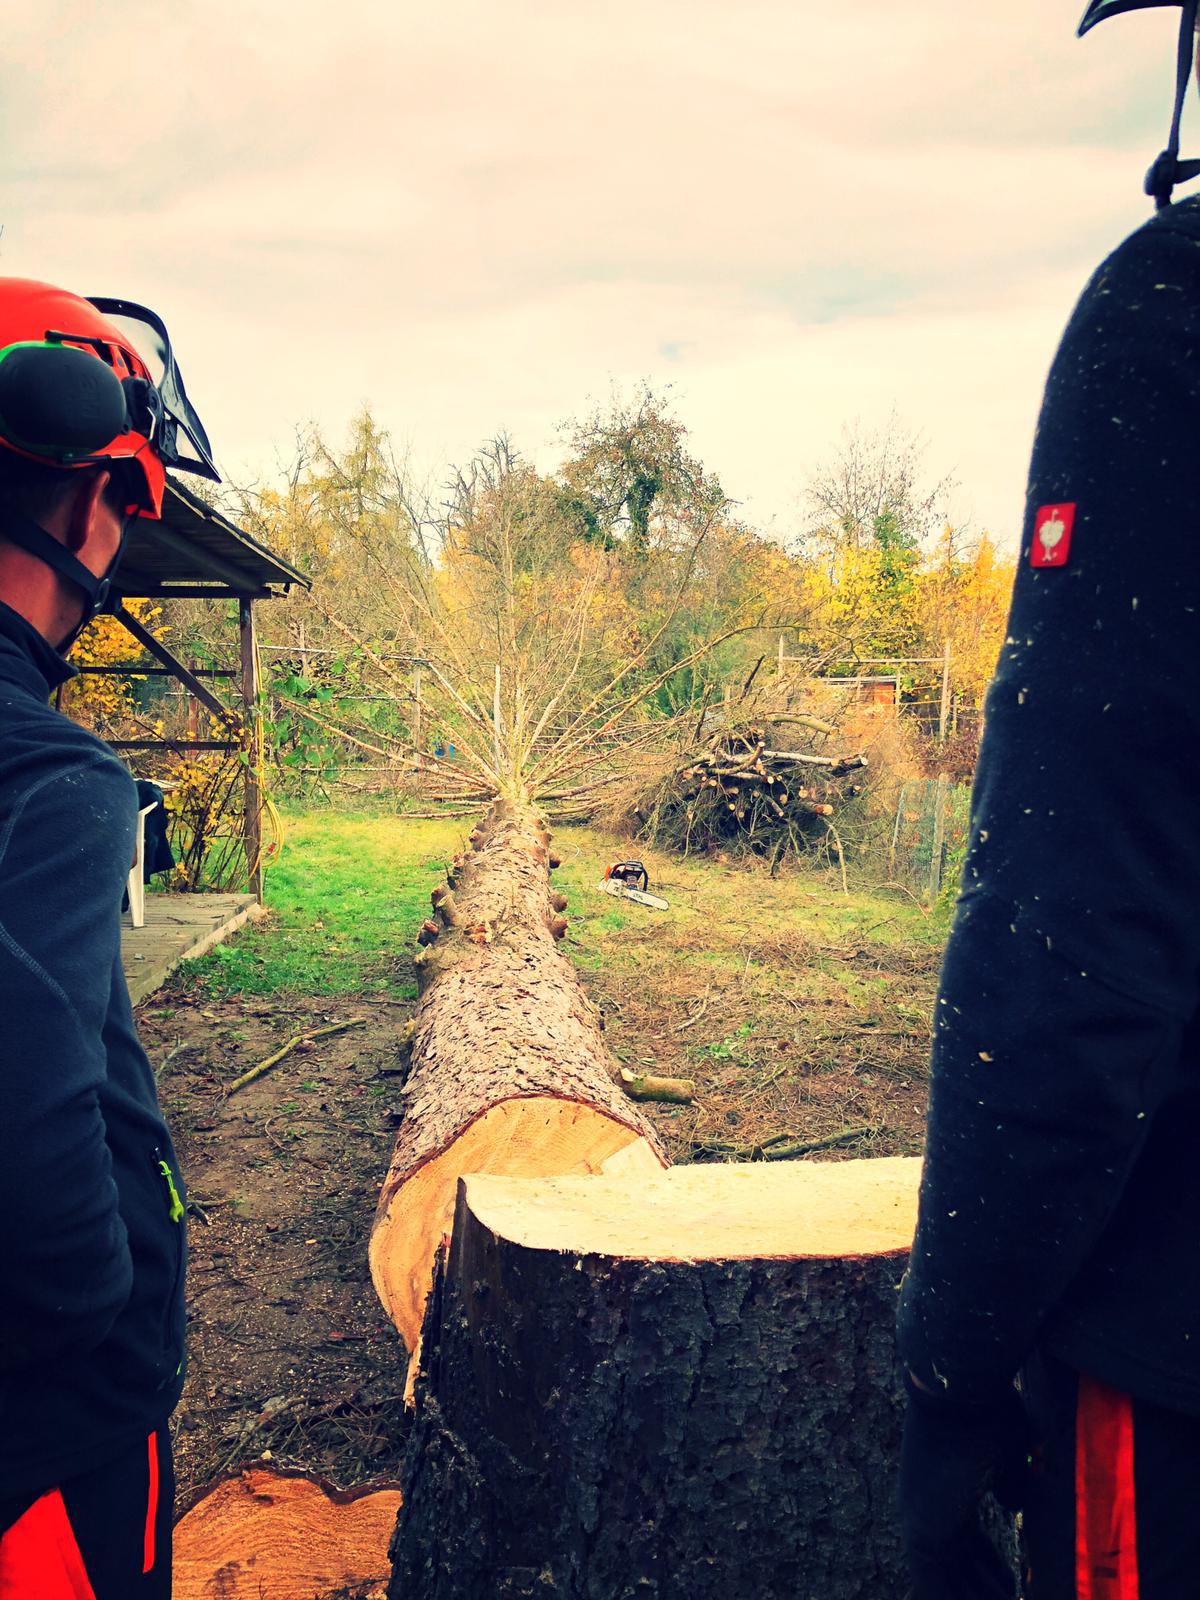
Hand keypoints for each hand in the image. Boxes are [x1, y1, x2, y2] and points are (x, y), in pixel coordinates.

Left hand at [898, 1375, 1027, 1599]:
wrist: (961, 1392)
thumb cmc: (988, 1413)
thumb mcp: (1009, 1454)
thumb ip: (1011, 1483)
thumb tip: (1013, 1505)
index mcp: (948, 1491)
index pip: (969, 1543)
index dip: (991, 1569)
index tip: (1012, 1587)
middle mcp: (930, 1509)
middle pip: (959, 1567)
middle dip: (982, 1590)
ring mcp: (922, 1520)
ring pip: (946, 1581)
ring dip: (974, 1596)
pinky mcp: (922, 1531)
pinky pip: (933, 1588)